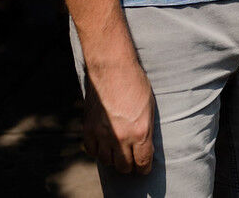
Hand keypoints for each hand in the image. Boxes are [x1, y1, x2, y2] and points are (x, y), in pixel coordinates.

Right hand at [82, 58, 154, 175]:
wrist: (112, 69)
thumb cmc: (136, 83)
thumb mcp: (149, 107)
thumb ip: (146, 129)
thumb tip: (144, 145)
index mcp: (141, 132)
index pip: (142, 162)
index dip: (144, 169)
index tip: (144, 169)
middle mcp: (121, 137)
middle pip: (124, 166)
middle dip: (129, 166)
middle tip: (132, 163)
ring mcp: (103, 134)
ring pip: (107, 161)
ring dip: (113, 160)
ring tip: (118, 155)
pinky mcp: (88, 129)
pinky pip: (92, 151)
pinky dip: (98, 152)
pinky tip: (103, 147)